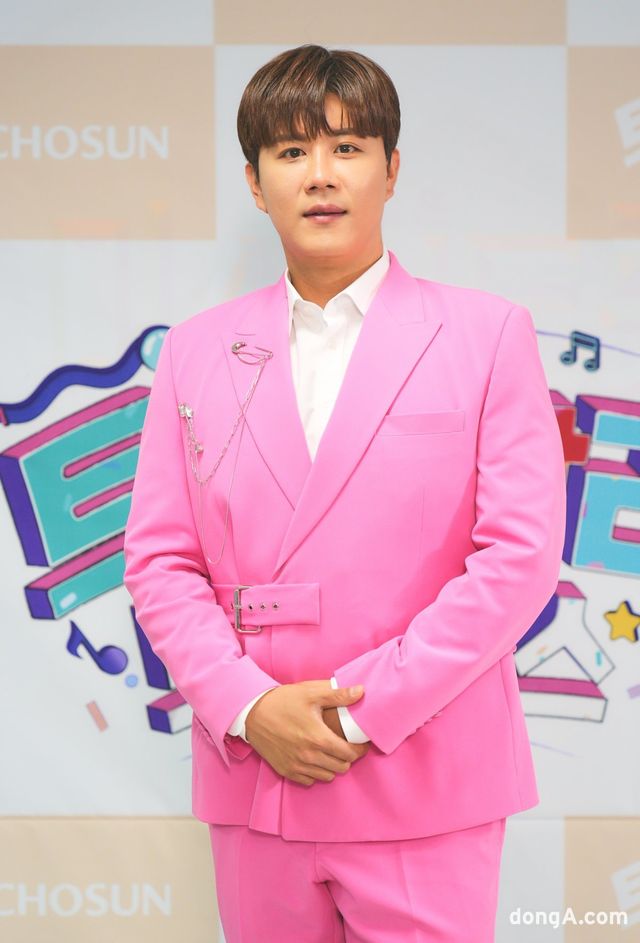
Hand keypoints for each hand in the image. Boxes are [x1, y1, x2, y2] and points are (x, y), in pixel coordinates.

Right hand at [245, 680, 369, 786]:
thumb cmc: (282, 701)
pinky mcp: (286, 770)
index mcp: (319, 738)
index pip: (350, 754)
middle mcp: (309, 756)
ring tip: (330, 752)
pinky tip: (314, 758)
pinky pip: (309, 781)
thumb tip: (360, 692)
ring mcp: (297, 765)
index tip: (360, 743)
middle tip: (345, 746)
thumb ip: (338, 694)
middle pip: (341, 767)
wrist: (252, 712)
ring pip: (327, 776)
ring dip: (332, 766)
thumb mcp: (311, 692)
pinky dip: (315, 773)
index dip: (359, 749)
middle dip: (347, 757)